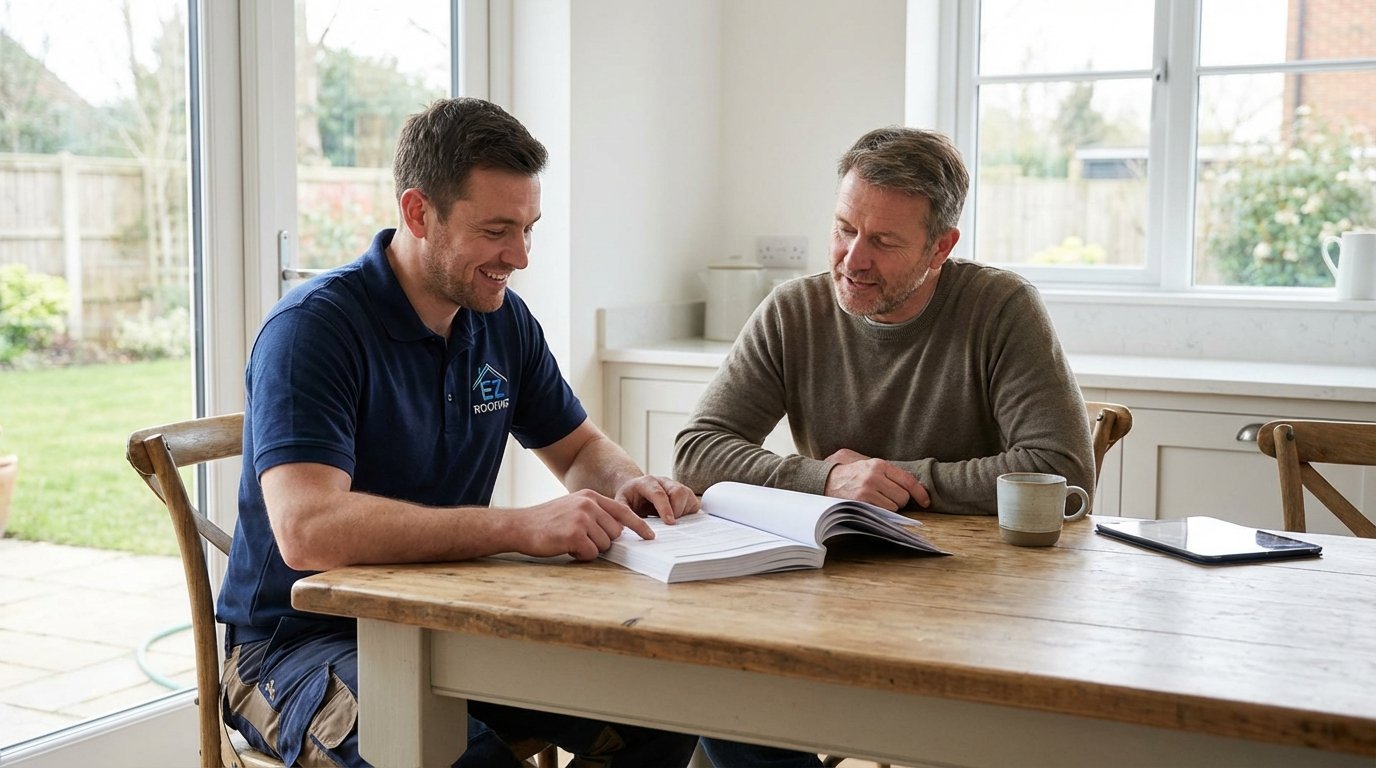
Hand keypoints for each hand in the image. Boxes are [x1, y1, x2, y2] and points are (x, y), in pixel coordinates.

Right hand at [519, 489, 656, 560]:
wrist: (520, 526)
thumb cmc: (546, 521)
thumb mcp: (573, 508)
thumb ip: (595, 514)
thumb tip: (618, 532)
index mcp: (590, 497)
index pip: (623, 511)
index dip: (638, 526)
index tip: (650, 536)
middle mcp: (588, 505)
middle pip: (615, 533)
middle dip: (602, 542)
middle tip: (581, 539)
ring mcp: (582, 519)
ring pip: (604, 545)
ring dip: (590, 549)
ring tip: (570, 541)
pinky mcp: (574, 535)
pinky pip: (591, 553)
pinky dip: (581, 555)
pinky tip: (566, 547)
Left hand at [614, 475, 701, 522]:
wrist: (636, 490)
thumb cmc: (630, 498)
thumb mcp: (621, 504)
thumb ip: (624, 514)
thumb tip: (627, 529)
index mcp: (647, 482)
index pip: (659, 493)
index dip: (665, 508)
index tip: (670, 522)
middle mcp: (663, 481)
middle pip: (678, 492)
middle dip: (676, 511)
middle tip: (669, 525)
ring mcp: (675, 486)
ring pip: (687, 496)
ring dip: (682, 512)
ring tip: (671, 522)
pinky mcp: (685, 493)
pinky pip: (693, 503)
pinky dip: (688, 513)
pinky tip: (678, 519)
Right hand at [823, 449, 929, 510]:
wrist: (825, 480)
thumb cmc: (851, 474)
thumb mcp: (870, 465)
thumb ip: (890, 473)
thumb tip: (914, 485)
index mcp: (879, 464)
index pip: (908, 480)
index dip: (920, 492)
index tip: (925, 501)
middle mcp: (874, 476)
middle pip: (903, 496)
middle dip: (899, 500)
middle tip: (886, 496)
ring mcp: (867, 490)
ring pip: (894, 506)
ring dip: (889, 507)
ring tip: (875, 499)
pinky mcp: (861, 503)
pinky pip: (883, 513)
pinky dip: (880, 512)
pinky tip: (870, 505)